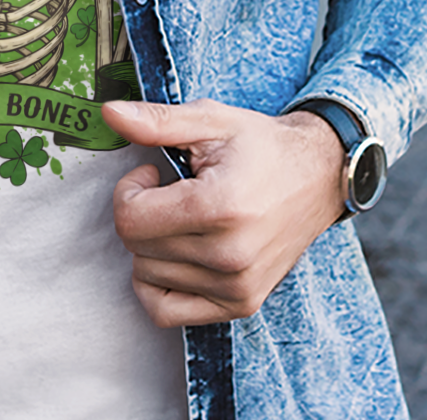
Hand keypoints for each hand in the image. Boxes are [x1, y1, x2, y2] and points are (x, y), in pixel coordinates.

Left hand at [101, 98, 344, 326]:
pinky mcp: (241, 305)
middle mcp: (229, 256)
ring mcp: (237, 287)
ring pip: (146, 276)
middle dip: (140, 212)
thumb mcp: (210, 120)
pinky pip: (166, 312)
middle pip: (135, 247)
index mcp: (220, 208)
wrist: (317, 177)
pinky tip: (175, 252)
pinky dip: (156, 284)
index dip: (129, 190)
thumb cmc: (261, 146)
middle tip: (169, 191)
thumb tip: (109, 114)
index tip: (152, 173)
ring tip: (183, 216)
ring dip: (152, 244)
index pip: (130, 219)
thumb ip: (157, 121)